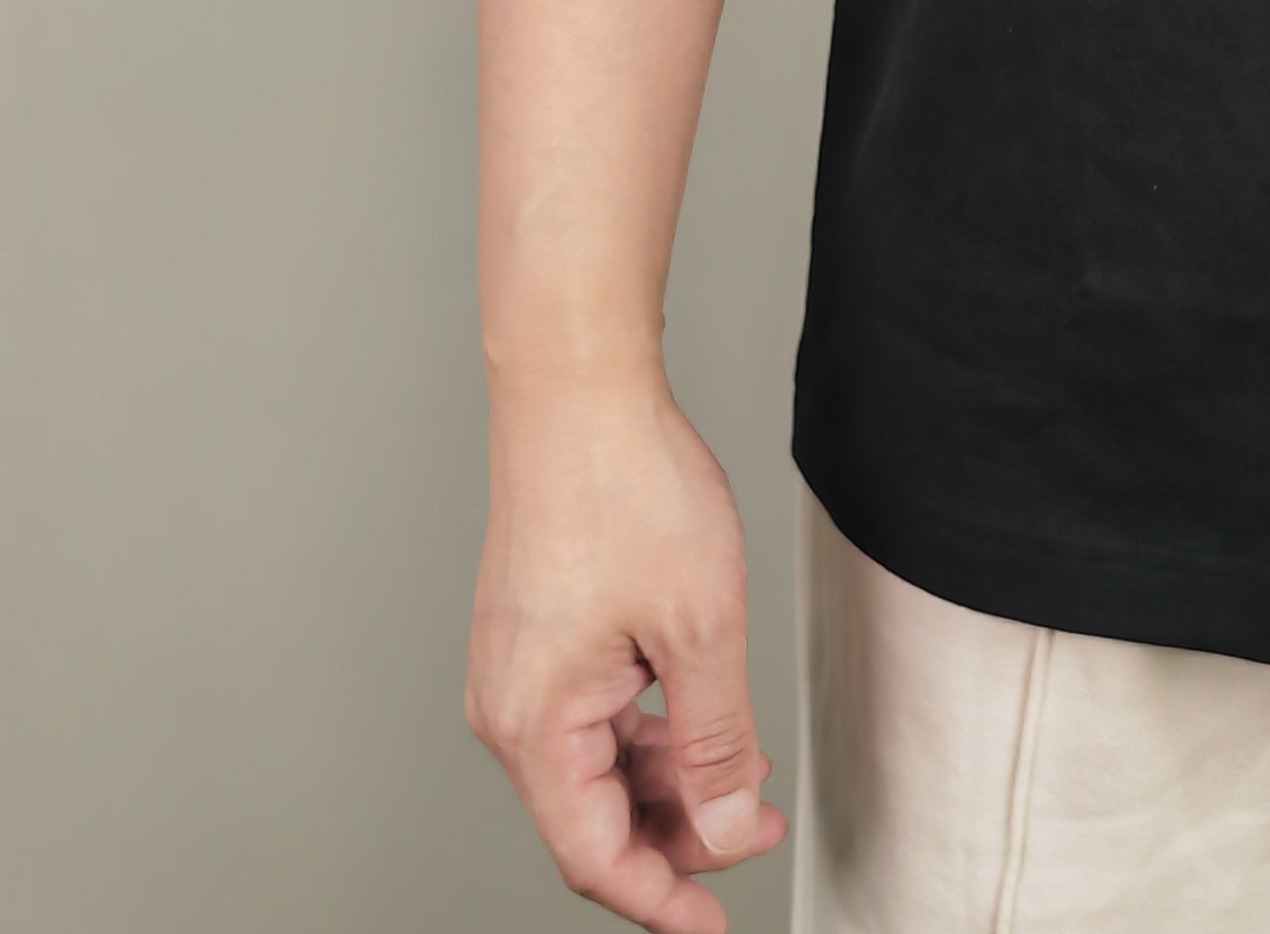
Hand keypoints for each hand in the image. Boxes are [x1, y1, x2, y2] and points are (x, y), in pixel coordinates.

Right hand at [466, 370, 786, 932]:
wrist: (577, 392)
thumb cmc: (628, 492)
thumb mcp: (700, 627)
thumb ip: (714, 742)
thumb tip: (722, 832)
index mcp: (534, 726)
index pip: (594, 858)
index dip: (661, 898)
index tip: (714, 926)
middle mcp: (510, 710)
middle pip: (594, 817)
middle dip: (678, 838)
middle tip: (757, 832)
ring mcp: (519, 671)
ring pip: (596, 765)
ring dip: (669, 782)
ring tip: (745, 778)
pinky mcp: (537, 636)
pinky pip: (591, 716)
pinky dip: (649, 731)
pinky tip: (703, 720)